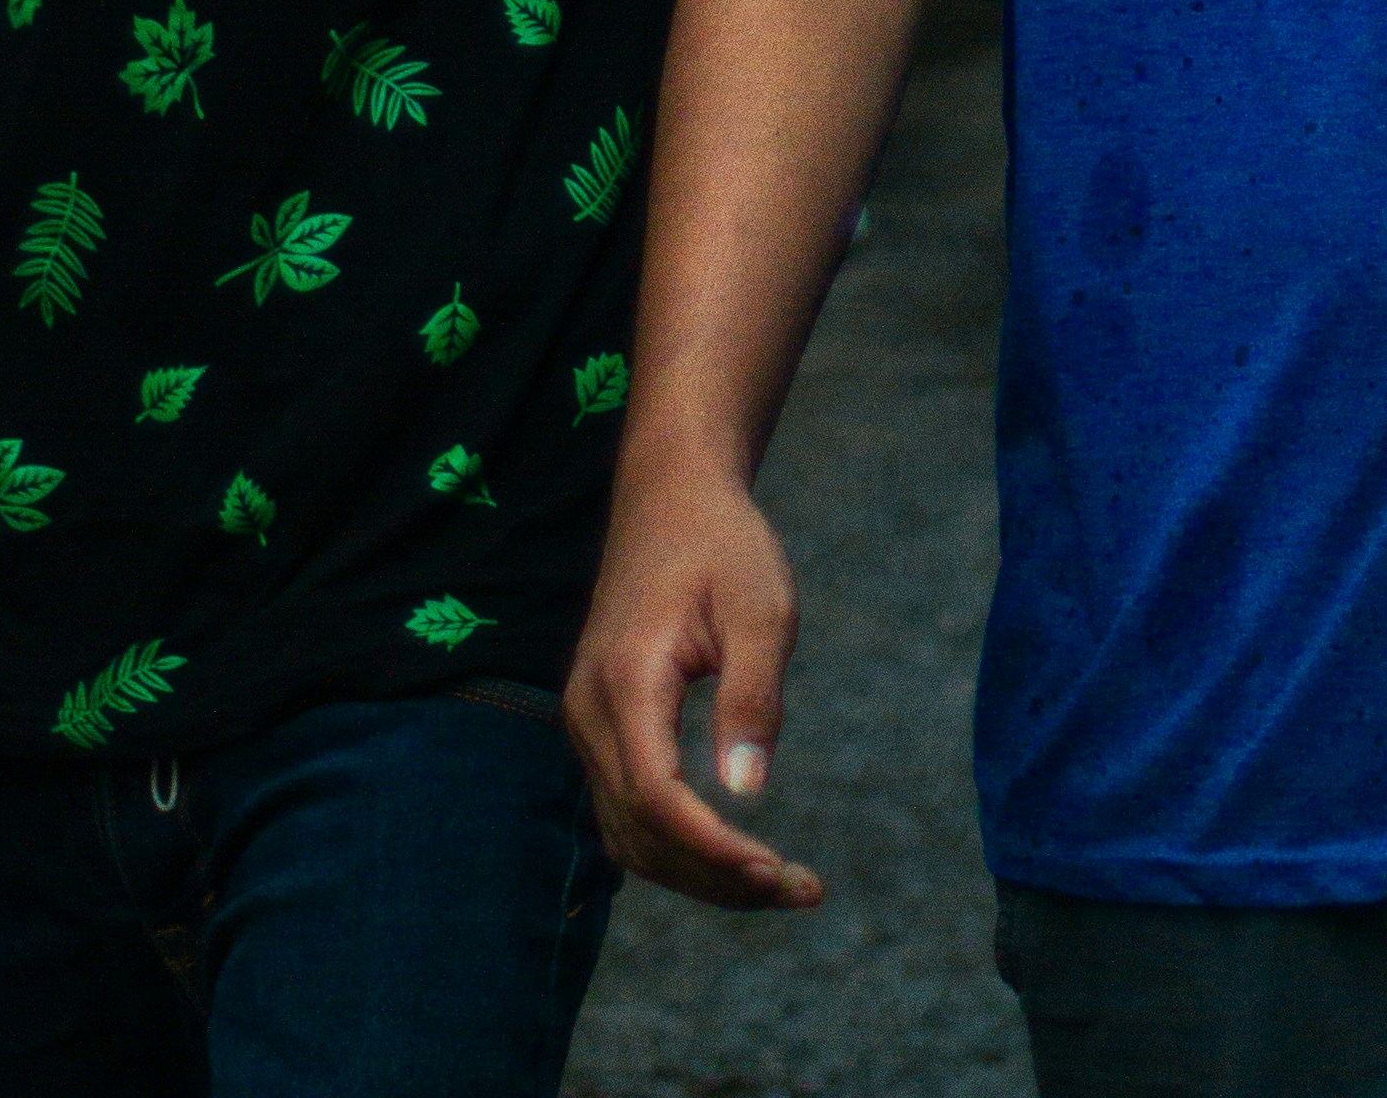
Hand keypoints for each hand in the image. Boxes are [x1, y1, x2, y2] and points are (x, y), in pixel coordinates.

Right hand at [564, 464, 821, 910]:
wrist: (669, 496)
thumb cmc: (723, 545)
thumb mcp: (761, 606)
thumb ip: (753, 696)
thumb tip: (748, 791)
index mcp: (626, 680)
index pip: (656, 796)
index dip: (712, 847)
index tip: (775, 869)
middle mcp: (589, 712)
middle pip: (641, 832)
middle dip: (718, 876)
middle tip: (800, 889)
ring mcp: (586, 724)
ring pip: (629, 835)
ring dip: (699, 874)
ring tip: (779, 884)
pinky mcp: (599, 729)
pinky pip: (628, 813)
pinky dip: (677, 848)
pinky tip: (735, 855)